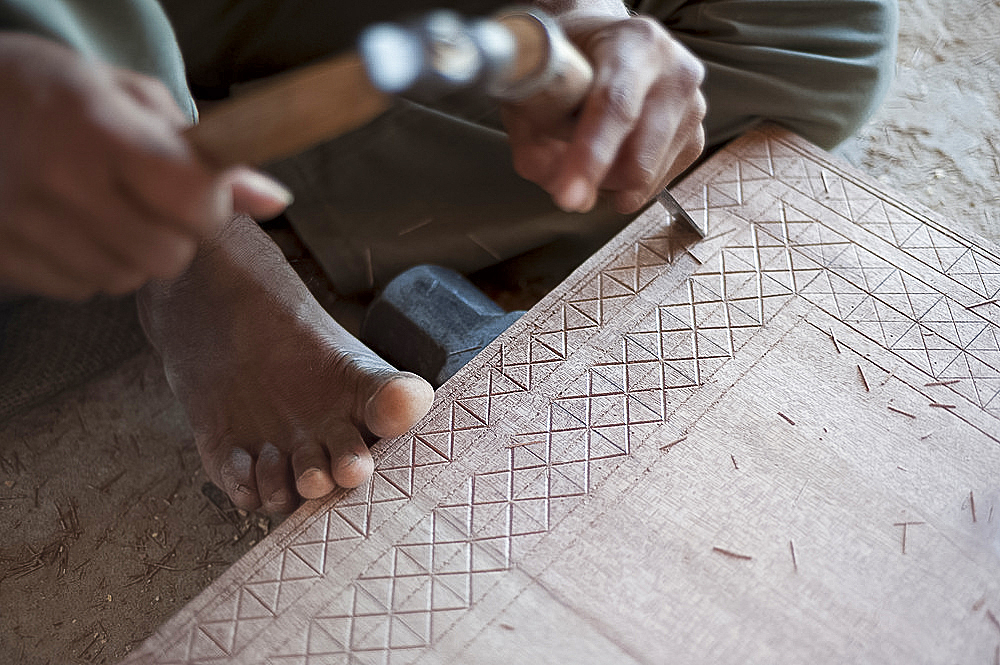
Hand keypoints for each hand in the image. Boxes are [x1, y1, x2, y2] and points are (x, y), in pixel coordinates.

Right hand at [0, 33, 291, 300]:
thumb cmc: (53, 92)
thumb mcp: (132, 97)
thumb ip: (204, 151)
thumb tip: (274, 201)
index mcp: (100, 130)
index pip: (193, 200)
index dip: (209, 205)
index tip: (200, 191)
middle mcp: (60, 183)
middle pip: (166, 257)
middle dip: (176, 236)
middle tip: (152, 203)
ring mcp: (25, 226)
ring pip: (125, 280)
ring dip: (132, 255)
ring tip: (106, 210)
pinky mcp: (3, 257)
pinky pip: (80, 289)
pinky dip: (89, 266)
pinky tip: (71, 227)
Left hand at [502, 12, 705, 214]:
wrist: (603, 44)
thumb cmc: (569, 60)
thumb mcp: (537, 80)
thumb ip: (532, 132)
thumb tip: (554, 183)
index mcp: (636, 43)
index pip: (615, 107)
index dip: (589, 156)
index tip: (568, 197)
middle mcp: (676, 71)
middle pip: (639, 156)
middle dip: (595, 182)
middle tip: (565, 183)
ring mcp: (693, 106)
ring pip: (647, 177)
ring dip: (608, 182)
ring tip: (588, 154)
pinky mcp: (695, 137)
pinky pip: (657, 184)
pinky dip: (626, 184)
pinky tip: (612, 157)